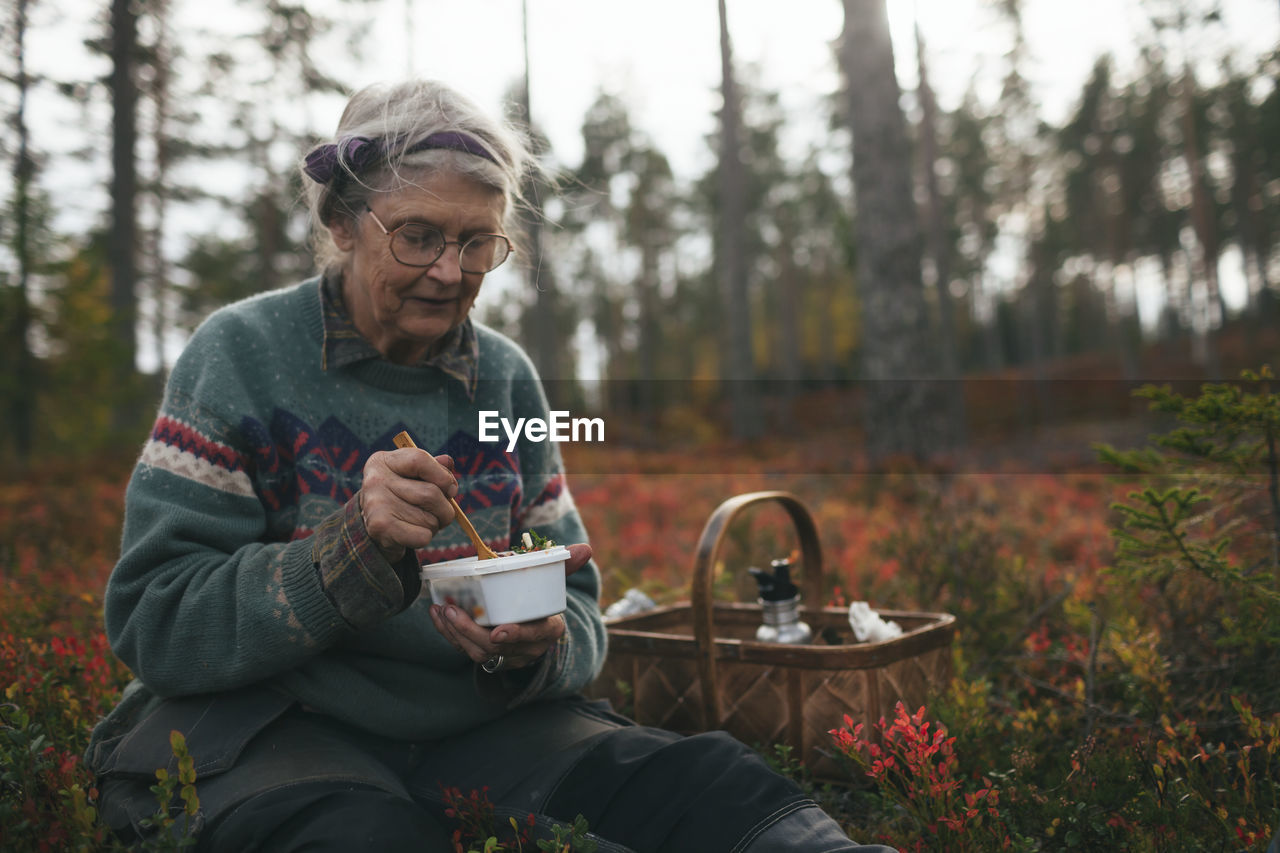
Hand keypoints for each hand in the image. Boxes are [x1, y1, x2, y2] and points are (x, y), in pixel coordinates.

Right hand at [359, 448, 458, 562]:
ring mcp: (376, 505)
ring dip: (434, 525)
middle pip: (430, 493)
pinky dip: (425, 537)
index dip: (443, 476)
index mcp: (383, 461)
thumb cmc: (400, 495)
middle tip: (439, 512)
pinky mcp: (380, 528)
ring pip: (429, 519)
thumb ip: (433, 466)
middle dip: (445, 508)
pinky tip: (412, 532)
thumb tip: (447, 462)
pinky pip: (423, 536)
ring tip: (419, 521)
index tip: (450, 489)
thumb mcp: (413, 475)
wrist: (374, 525)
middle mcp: (375, 480)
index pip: (419, 460)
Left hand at [429, 543, 592, 670]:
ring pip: (477, 652)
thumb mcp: (555, 585)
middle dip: (471, 631)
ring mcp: (506, 655)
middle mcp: (526, 648)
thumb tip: (586, 549)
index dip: (516, 635)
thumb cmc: (542, 601)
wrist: (535, 629)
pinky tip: (436, 615)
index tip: (498, 630)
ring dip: (455, 633)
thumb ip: (565, 566)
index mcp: (547, 630)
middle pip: (496, 647)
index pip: (533, 636)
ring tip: (441, 610)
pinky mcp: (487, 656)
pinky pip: (465, 649)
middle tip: (453, 610)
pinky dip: (448, 634)